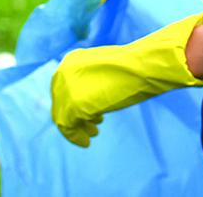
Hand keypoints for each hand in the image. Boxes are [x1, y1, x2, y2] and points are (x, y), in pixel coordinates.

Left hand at [51, 11, 202, 146]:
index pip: (62, 88)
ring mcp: (67, 88)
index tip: (86, 115)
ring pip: (61, 115)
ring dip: (76, 127)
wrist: (142, 67)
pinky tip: (86, 142)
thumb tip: (87, 96)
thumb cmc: (131, 68)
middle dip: (73, 117)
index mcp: (70, 60)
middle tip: (91, 127)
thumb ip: (90, 80)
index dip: (71, 103)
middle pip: (60, 102)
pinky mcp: (73, 105)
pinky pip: (66, 126)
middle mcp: (63, 72)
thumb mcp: (104, 70)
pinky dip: (74, 136)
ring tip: (93, 132)